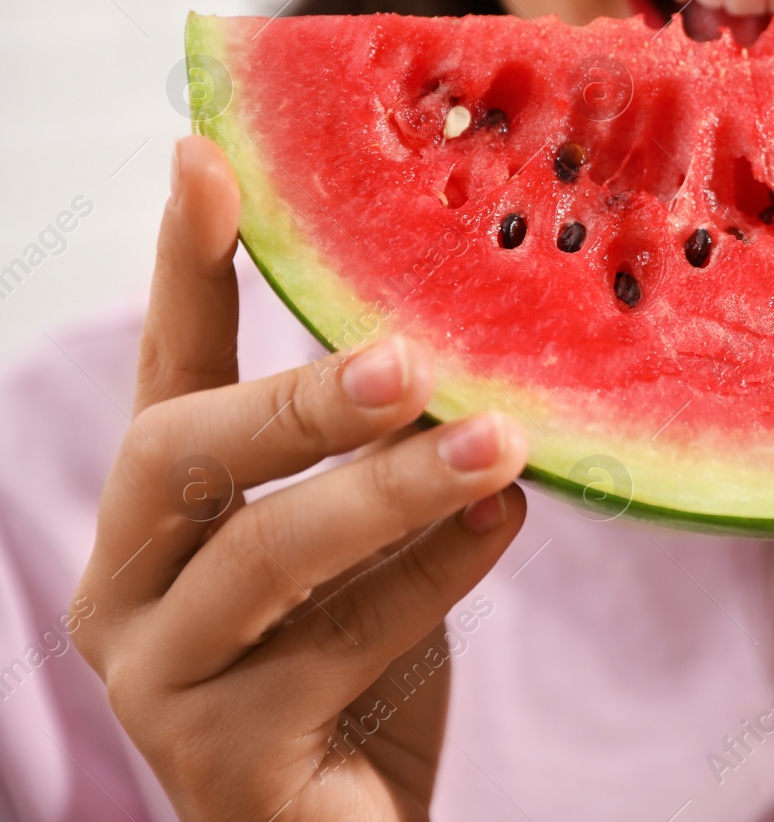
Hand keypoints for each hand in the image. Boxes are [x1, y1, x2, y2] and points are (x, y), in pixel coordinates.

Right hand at [71, 136, 528, 820]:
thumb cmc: (355, 668)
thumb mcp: (361, 544)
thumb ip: (375, 455)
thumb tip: (455, 344)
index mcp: (160, 519)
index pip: (166, 372)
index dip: (187, 266)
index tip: (203, 155)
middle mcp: (130, 587)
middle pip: (179, 453)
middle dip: (296, 395)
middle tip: (406, 361)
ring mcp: (160, 678)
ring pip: (262, 555)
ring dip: (390, 488)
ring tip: (497, 440)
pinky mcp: (221, 759)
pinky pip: (337, 646)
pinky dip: (433, 577)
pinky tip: (504, 523)